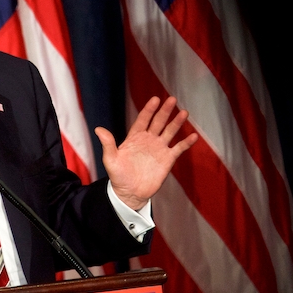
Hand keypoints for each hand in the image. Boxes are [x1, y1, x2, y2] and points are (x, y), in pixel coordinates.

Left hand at [95, 96, 197, 210]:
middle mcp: (148, 140)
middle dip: (165, 111)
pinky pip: (178, 148)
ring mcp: (159, 149)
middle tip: (172, 99)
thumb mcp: (110, 160)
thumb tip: (98, 129)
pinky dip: (186, 142)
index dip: (149, 110)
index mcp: (135, 137)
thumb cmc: (118, 176)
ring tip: (184, 112)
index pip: (143, 120)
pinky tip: (194, 135)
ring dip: (177, 123)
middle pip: (158, 122)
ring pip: (170, 132)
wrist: (130, 193)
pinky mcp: (167, 159)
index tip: (155, 99)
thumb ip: (108, 144)